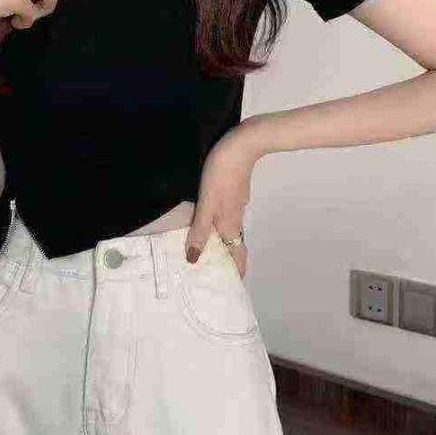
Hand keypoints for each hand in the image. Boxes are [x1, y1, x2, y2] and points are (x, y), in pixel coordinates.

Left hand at [184, 122, 263, 278]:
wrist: (242, 144)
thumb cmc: (222, 174)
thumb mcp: (206, 204)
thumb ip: (200, 231)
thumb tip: (193, 260)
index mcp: (230, 225)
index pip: (238, 258)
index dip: (235, 274)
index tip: (228, 289)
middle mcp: (236, 218)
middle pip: (233, 246)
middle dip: (223, 261)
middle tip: (207, 273)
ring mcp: (236, 204)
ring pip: (229, 230)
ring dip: (219, 243)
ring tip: (202, 250)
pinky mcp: (234, 192)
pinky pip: (226, 216)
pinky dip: (217, 226)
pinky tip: (205, 221)